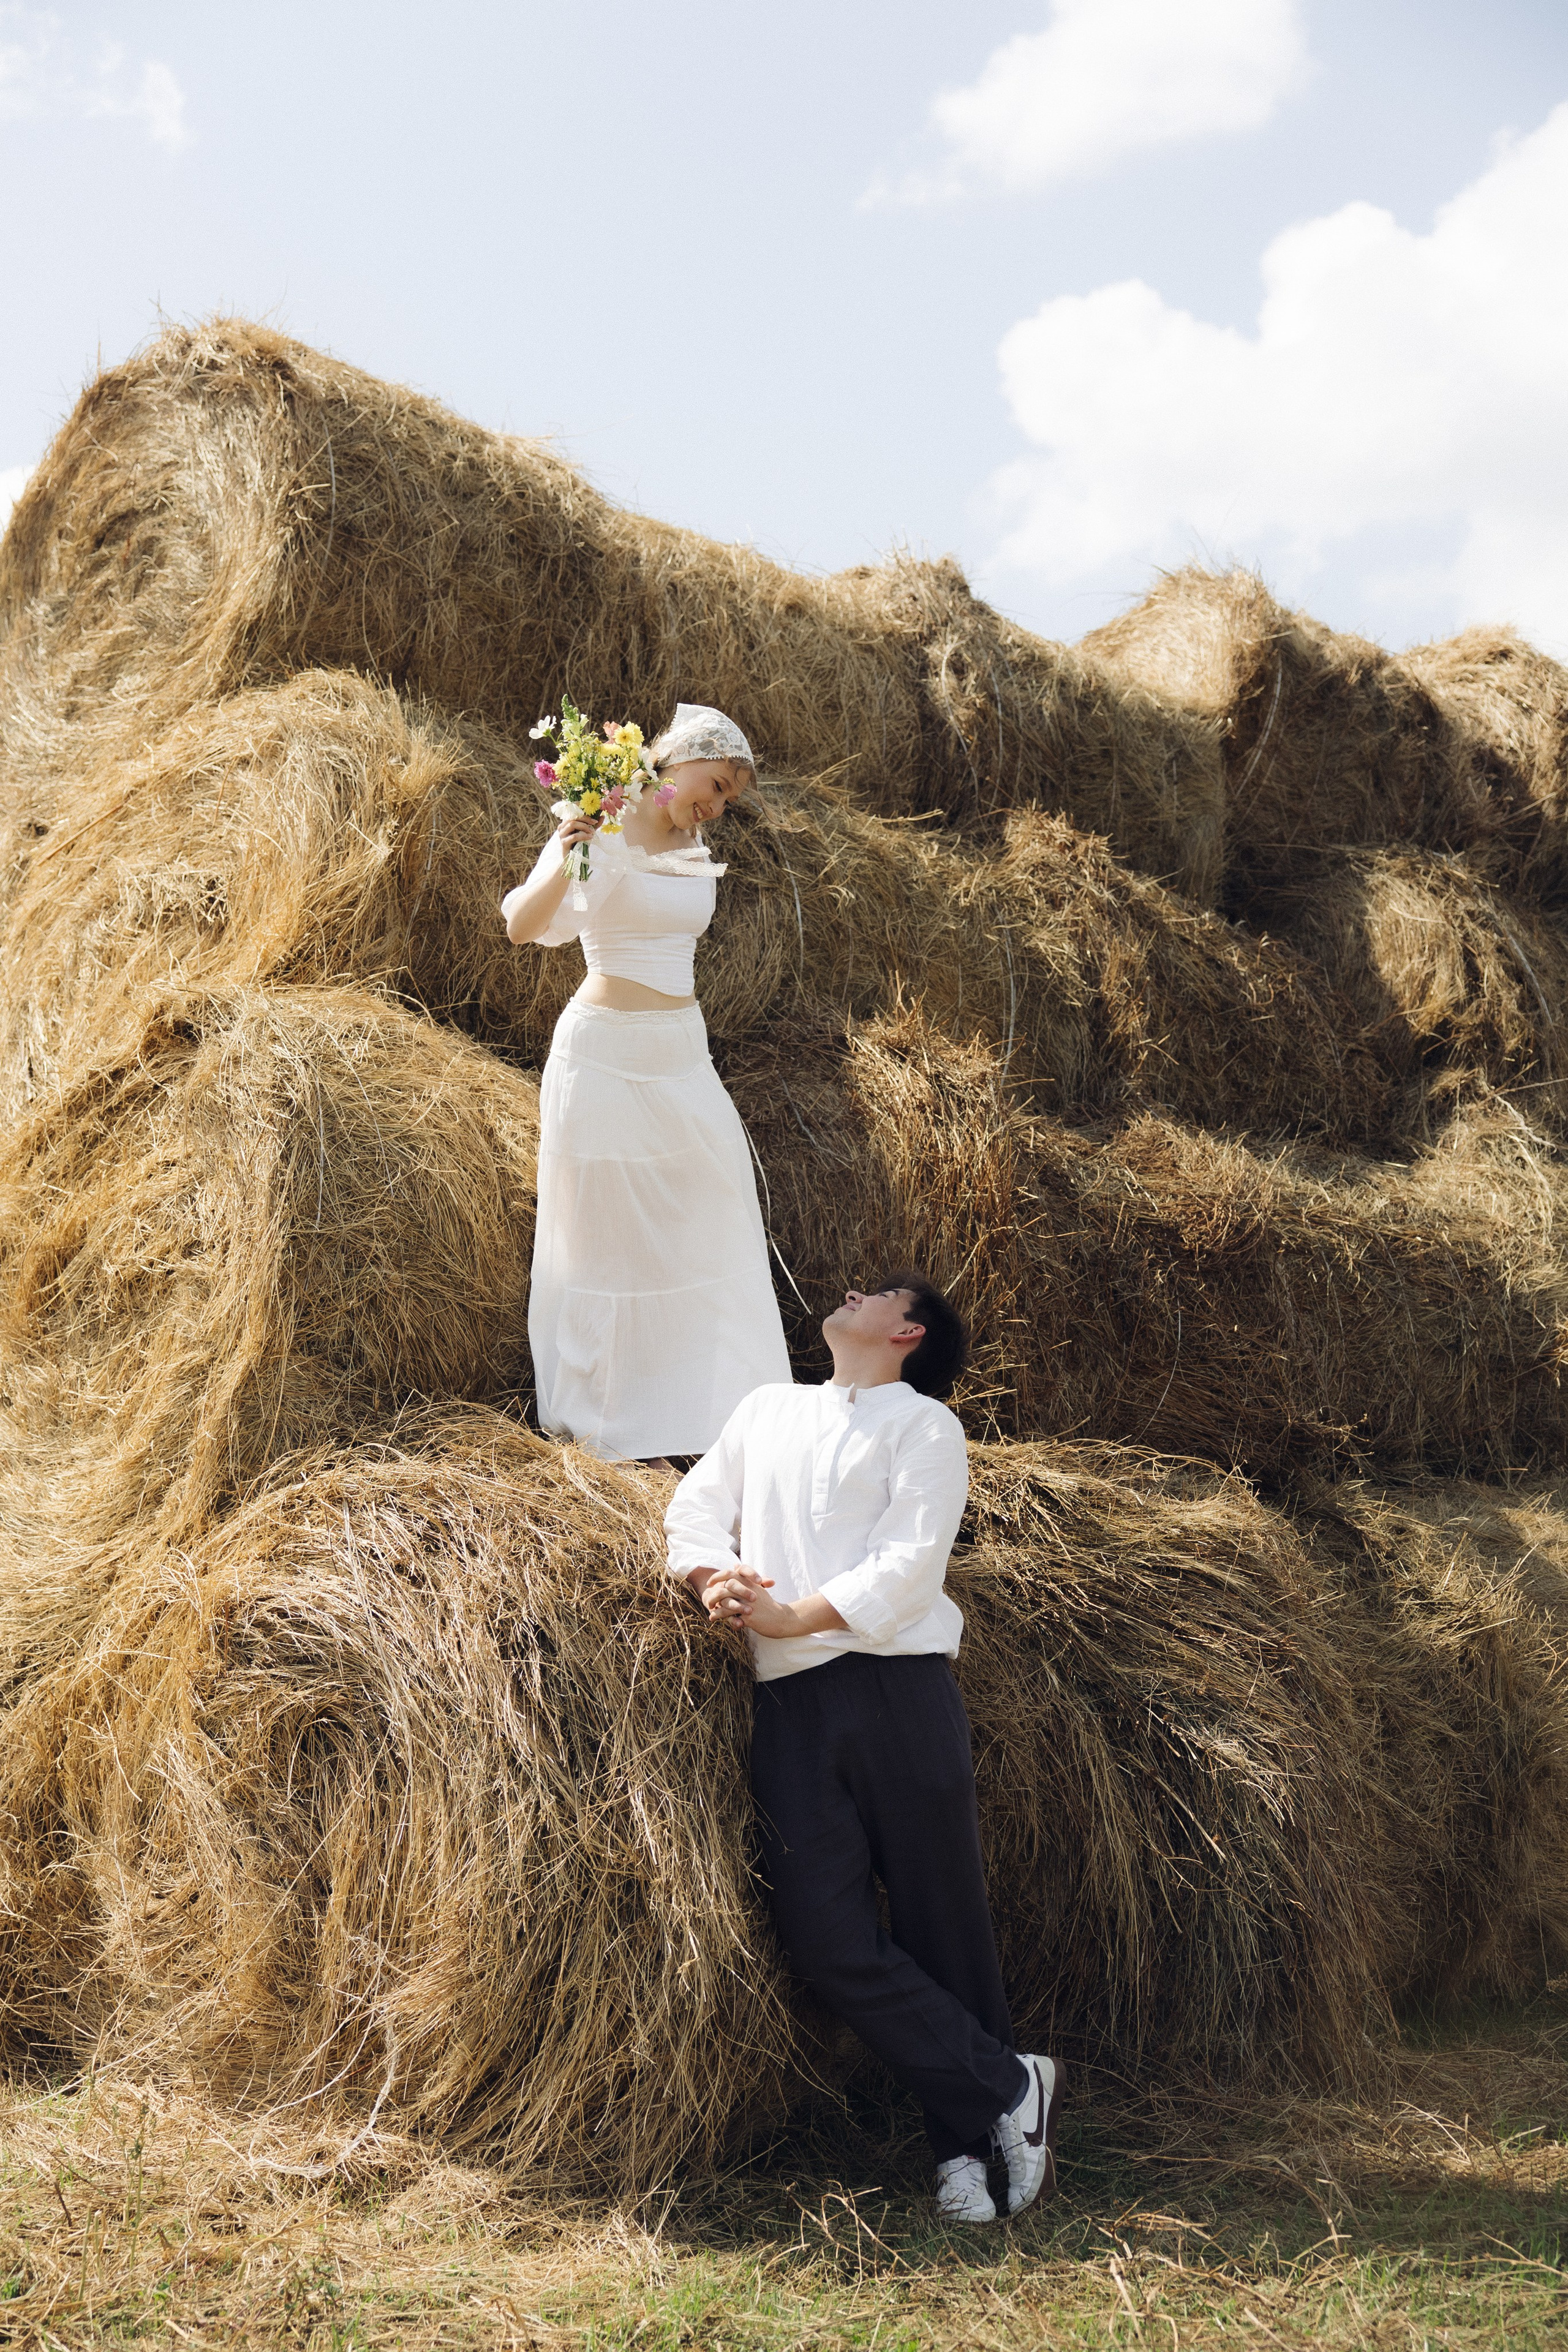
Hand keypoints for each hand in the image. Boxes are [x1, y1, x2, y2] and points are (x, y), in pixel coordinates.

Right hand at [554, 808, 598, 848]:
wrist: (573, 860)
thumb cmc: (579, 845)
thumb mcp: (587, 833)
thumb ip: (593, 825)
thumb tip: (602, 816)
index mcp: (566, 822)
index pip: (571, 810)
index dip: (579, 806)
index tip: (591, 807)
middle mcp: (562, 826)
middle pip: (573, 816)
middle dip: (585, 818)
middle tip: (595, 822)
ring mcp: (561, 834)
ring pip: (572, 824)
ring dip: (584, 826)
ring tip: (592, 831)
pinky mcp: (563, 842)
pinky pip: (574, 836)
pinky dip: (583, 835)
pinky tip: (590, 837)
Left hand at [699, 1566, 846, 1640]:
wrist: (783, 1619)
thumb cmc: (770, 1606)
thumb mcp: (759, 1589)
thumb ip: (747, 1579)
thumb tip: (736, 1566)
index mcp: (751, 1583)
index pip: (731, 1573)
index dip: (718, 1576)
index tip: (710, 1582)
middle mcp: (749, 1590)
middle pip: (726, 1584)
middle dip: (714, 1591)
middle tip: (708, 1597)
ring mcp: (748, 1603)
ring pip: (725, 1599)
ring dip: (714, 1603)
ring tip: (709, 1608)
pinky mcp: (748, 1615)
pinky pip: (729, 1613)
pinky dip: (718, 1615)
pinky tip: (713, 1617)